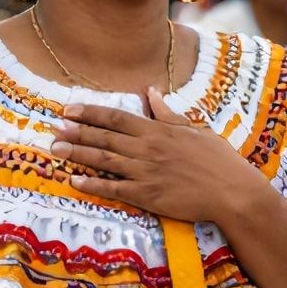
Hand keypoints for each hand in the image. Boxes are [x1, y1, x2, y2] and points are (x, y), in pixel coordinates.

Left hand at [52, 89, 262, 223]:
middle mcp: (147, 149)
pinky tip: (74, 181)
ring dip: (77, 154)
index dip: (90, 113)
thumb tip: (150, 91)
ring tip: (56, 150)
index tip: (70, 110)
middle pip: (104, 137)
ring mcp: (145, 172)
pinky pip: (114, 188)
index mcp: (158, 131)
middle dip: (76, 132)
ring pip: (104, 160)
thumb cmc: (217, 160)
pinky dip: (92, 184)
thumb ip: (167, 113)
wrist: (233, 192)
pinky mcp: (147, 195)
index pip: (117, 118)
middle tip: (54, 128)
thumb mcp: (194, 129)